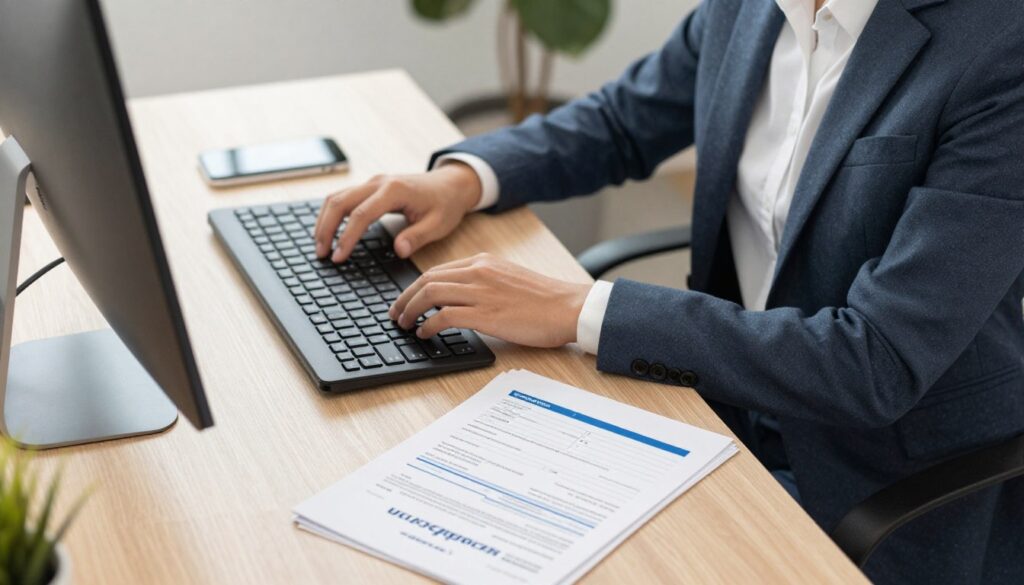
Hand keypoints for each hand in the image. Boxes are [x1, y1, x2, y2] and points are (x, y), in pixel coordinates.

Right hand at [314, 163, 482, 261]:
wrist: (450, 184)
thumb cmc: (445, 204)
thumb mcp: (438, 224)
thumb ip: (417, 237)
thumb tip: (399, 251)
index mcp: (394, 191)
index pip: (361, 215)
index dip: (347, 237)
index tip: (338, 257)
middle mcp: (378, 183)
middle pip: (340, 202)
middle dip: (326, 228)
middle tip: (321, 254)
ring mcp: (372, 183)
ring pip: (337, 197)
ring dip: (324, 221)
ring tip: (320, 246)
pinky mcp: (370, 187)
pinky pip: (343, 197)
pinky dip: (331, 214)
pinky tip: (329, 232)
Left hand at [388, 253, 591, 347]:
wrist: (569, 307)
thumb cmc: (546, 300)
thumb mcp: (510, 279)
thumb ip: (485, 283)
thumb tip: (462, 300)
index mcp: (484, 262)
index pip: (438, 270)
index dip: (416, 286)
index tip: (407, 299)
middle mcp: (478, 272)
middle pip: (427, 280)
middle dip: (405, 297)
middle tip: (395, 313)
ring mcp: (481, 292)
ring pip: (430, 294)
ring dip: (410, 310)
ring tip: (404, 324)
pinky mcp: (485, 314)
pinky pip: (444, 316)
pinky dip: (428, 324)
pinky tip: (424, 333)